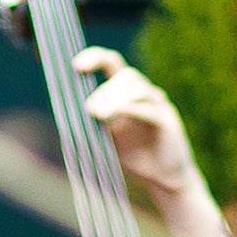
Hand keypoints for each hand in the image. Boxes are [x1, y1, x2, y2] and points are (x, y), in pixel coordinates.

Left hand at [76, 47, 200, 197]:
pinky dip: (127, 108)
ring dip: (114, 98)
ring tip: (98, 115)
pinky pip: (147, 108)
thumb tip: (68, 111)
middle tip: (89, 110)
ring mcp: (158, 104)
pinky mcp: (167, 120)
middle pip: (125, 75)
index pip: (112, 63)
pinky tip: (109, 116)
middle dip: (104, 91)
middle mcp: (145, 92)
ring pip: (136, 87)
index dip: (95, 58)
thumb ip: (94, 120)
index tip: (76, 66)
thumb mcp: (108, 135)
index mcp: (127, 91)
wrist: (163, 178)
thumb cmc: (135, 154)